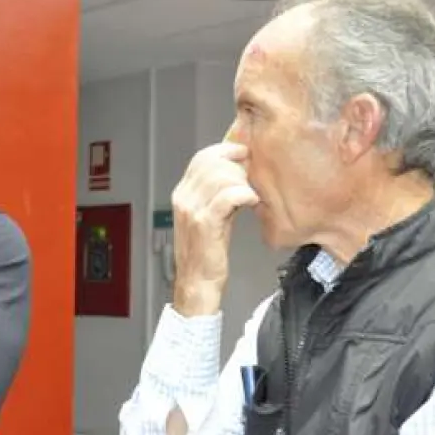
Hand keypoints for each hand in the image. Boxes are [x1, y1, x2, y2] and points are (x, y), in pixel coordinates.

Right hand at [170, 142, 257, 314]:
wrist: (197, 283)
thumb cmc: (207, 253)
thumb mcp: (209, 216)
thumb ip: (218, 194)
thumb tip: (238, 173)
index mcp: (183, 193)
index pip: (201, 158)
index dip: (225, 151)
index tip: (243, 154)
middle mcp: (184, 198)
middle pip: (211, 162)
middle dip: (237, 166)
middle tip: (250, 179)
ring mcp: (192, 210)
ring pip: (221, 176)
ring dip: (243, 182)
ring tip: (251, 196)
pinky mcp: (205, 223)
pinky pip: (228, 196)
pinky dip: (244, 194)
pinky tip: (252, 202)